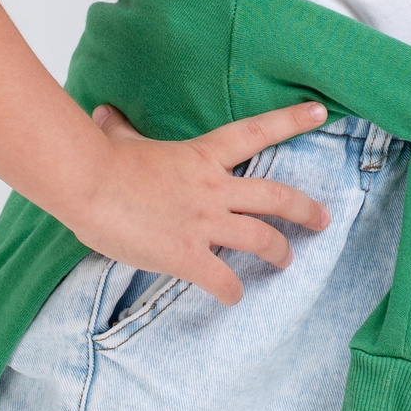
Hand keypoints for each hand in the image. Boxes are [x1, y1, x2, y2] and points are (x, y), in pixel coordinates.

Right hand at [73, 99, 330, 306]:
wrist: (86, 183)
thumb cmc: (101, 161)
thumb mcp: (119, 139)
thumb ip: (121, 129)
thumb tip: (103, 113)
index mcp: (202, 156)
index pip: (256, 133)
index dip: (291, 121)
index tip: (319, 113)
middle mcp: (213, 189)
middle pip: (276, 197)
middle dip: (306, 210)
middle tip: (323, 220)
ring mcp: (204, 223)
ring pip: (262, 239)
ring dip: (280, 252)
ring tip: (287, 261)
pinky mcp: (187, 255)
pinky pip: (223, 279)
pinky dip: (232, 291)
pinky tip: (232, 296)